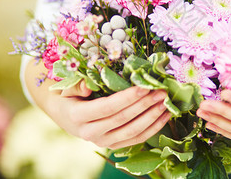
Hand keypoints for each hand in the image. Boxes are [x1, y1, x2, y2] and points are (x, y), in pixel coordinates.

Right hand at [46, 81, 170, 148]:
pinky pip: (137, 139)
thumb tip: (88, 85)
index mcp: (78, 116)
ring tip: (166, 103)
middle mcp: (90, 133)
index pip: (108, 107)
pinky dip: (153, 128)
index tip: (144, 86)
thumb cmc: (67, 94)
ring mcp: (103, 142)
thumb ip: (78, 84)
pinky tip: (165, 116)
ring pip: (133, 132)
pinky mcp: (114, 145)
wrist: (64, 114)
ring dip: (152, 117)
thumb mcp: (67, 86)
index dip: (128, 98)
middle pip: (123, 119)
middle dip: (145, 105)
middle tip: (161, 91)